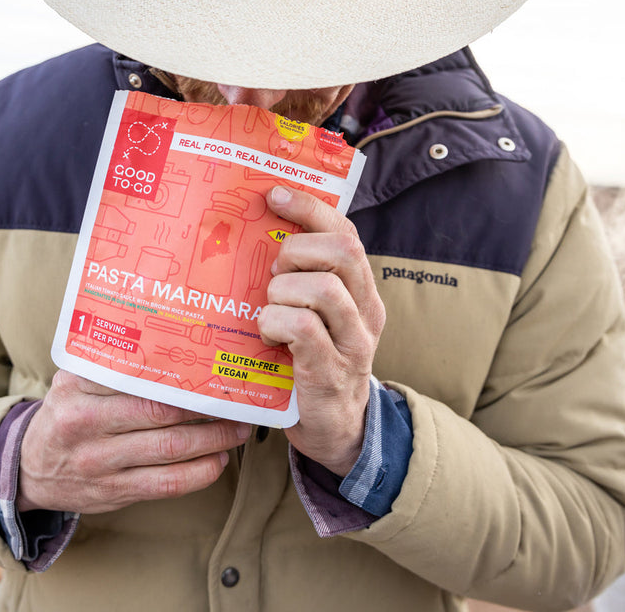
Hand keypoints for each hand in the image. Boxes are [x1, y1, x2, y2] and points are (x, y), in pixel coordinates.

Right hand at [17, 370, 250, 512]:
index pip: (138, 379)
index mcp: (78, 390)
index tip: (212, 369)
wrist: (27, 469)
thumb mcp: (73, 381)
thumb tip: (169, 345)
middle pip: (161, 414)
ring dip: (213, 440)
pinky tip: (218, 461)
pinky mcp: (113, 493)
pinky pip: (165, 485)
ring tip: (238, 430)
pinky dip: (199, 473)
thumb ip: (112, 365)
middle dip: (207, 409)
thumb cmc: (65, 413)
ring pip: (169, 450)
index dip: (182, 377)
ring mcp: (100, 464)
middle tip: (236, 401)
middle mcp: (87, 426)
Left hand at [259, 186, 385, 475]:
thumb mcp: (317, 314)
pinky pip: (302, 328)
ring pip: (322, 288)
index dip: (310, 208)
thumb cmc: (312, 361)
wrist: (337, 430)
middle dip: (297, 249)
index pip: (346, 232)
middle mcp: (366, 311)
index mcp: (361, 289)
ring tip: (269, 307)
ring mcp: (352, 343)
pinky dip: (275, 323)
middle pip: (342, 251)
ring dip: (282, 291)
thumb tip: (258, 232)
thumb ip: (303, 279)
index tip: (274, 194)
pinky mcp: (330, 372)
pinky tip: (266, 333)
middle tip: (273, 271)